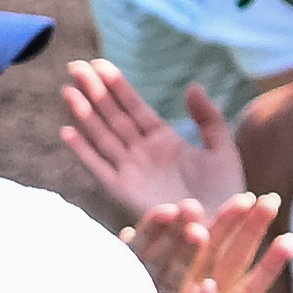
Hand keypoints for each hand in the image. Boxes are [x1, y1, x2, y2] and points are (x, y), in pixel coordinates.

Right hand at [59, 59, 240, 218]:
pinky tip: (67, 132)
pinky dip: (82, 152)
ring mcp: (131, 171)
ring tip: (67, 91)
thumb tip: (192, 86)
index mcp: (163, 140)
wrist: (220, 227)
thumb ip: (208, 118)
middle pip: (112, 117)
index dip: (116, 86)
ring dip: (84, 114)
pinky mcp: (124, 192)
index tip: (98, 64)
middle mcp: (142, 153)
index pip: (133, 107)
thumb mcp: (222, 148)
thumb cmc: (225, 193)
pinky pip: (99, 168)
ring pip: (102, 137)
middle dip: (93, 92)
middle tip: (75, 67)